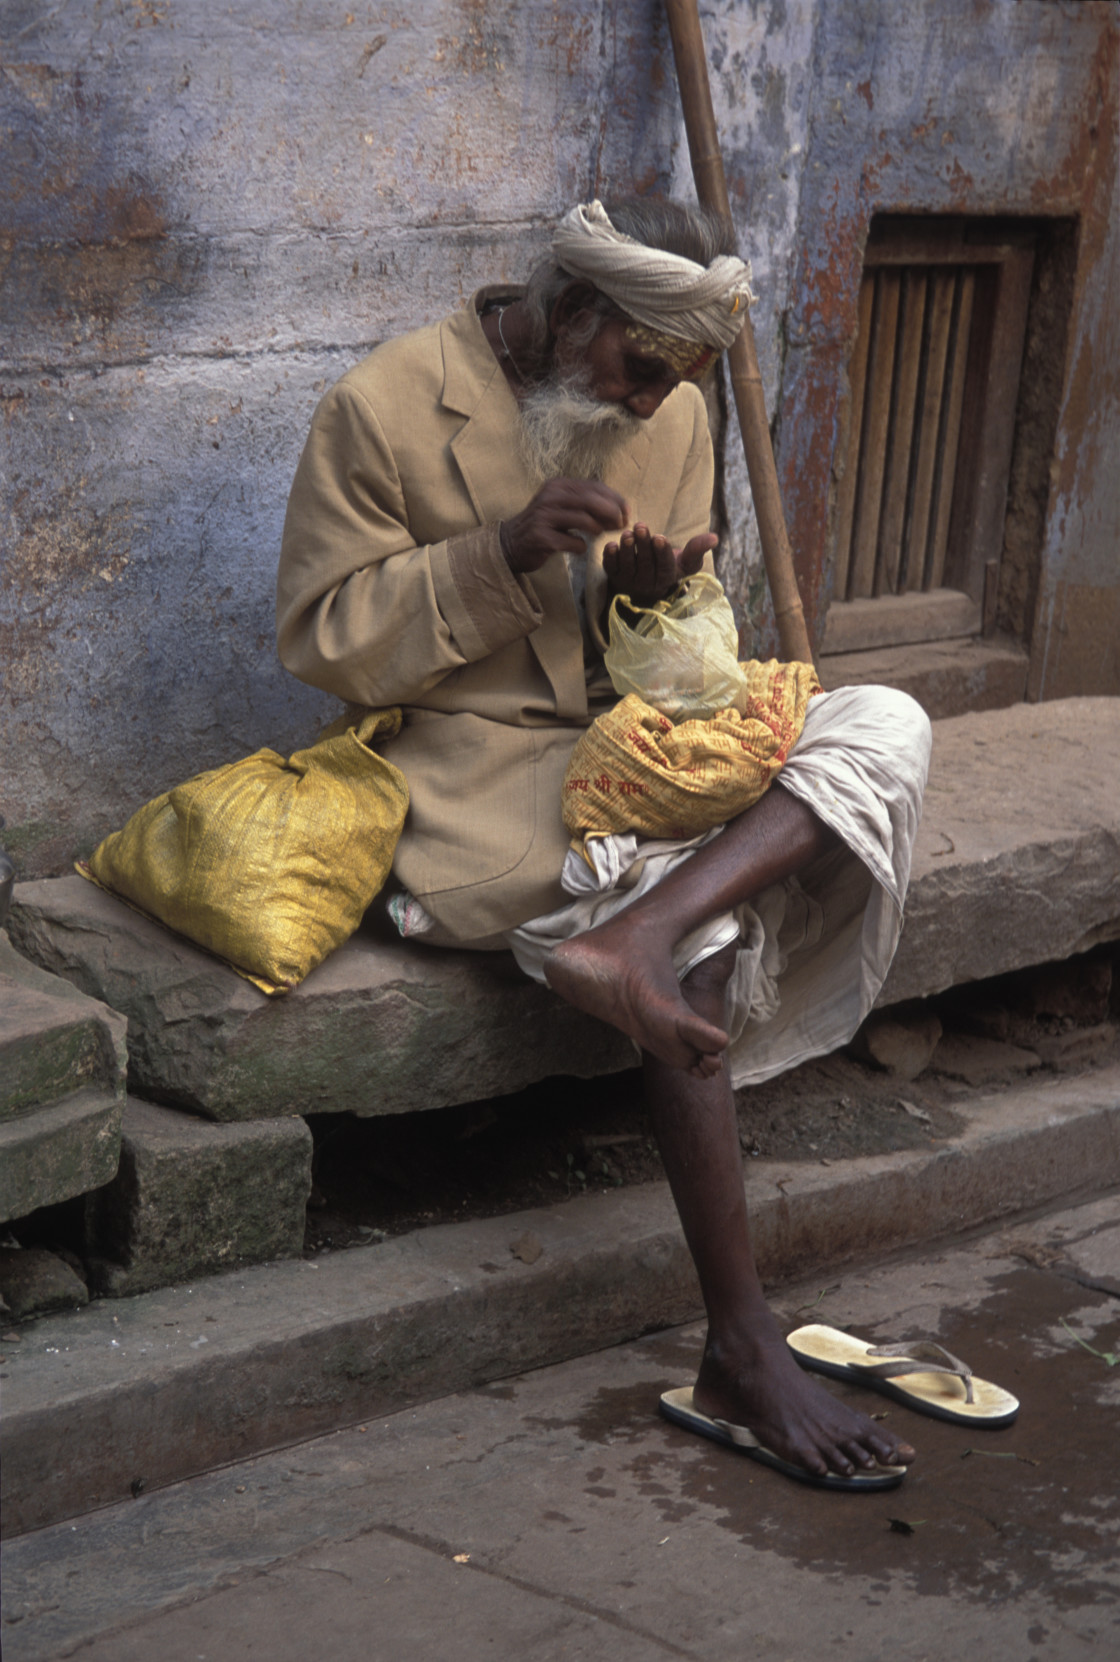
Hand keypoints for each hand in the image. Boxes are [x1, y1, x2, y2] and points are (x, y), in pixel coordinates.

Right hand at [500, 479, 628, 574]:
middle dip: (611, 513)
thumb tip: (619, 510)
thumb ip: (587, 505)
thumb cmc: (544, 526)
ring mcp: (544, 517)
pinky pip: (572, 542)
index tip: (627, 512)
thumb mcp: (563, 507)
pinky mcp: (541, 537)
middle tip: (621, 524)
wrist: (511, 544)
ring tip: (598, 534)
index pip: (594, 486)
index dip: (615, 498)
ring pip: (584, 520)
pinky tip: (578, 548)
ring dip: (598, 529)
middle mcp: (550, 497)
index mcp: (558, 485)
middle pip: (591, 500)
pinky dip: (581, 547)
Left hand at [603, 524, 717, 607]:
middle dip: (643, 545)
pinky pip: (611, 569)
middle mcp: (647, 584)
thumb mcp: (686, 560)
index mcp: (666, 579)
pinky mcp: (614, 577)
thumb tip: (714, 538)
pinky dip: (609, 558)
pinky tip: (610, 545)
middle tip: (641, 526)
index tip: (659, 537)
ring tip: (627, 533)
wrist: (646, 580)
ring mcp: (629, 582)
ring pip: (628, 566)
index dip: (661, 552)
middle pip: (645, 564)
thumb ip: (697, 549)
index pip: (665, 566)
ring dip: (627, 549)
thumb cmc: (669, 566)